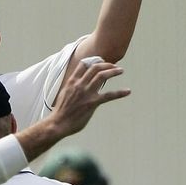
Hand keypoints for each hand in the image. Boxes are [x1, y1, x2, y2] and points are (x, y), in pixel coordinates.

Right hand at [14, 59, 129, 161]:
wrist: (57, 123)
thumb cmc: (60, 113)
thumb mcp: (64, 95)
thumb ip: (72, 89)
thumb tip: (77, 89)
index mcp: (72, 82)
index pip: (83, 65)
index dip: (94, 61)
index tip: (101, 61)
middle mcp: (79, 84)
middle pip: (95, 67)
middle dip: (106, 64)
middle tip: (114, 66)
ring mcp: (86, 93)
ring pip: (102, 76)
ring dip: (113, 71)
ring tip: (120, 70)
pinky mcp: (92, 102)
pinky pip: (109, 95)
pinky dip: (120, 92)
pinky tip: (127, 91)